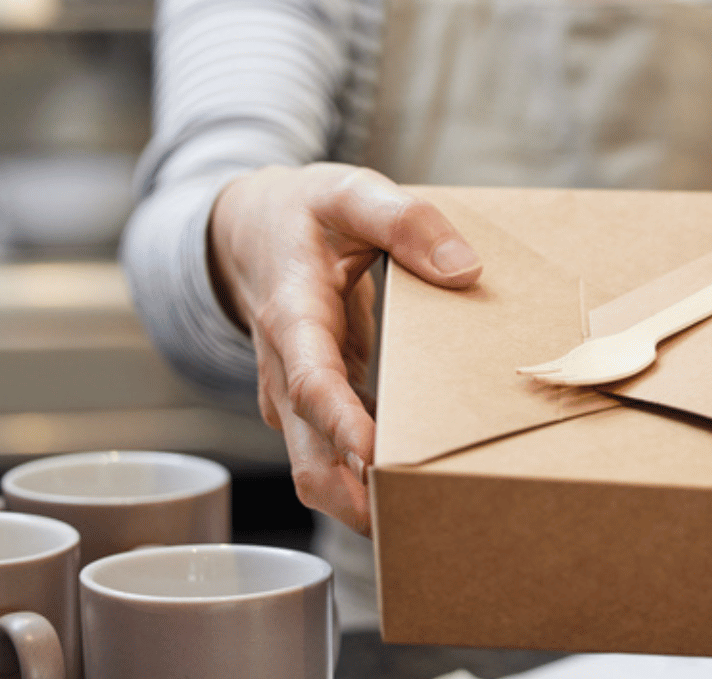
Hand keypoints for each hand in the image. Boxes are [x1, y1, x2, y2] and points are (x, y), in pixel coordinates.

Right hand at [208, 164, 482, 532]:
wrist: (247, 227)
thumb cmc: (302, 211)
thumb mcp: (349, 191)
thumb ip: (405, 219)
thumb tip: (464, 269)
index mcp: (291, 315)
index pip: (312, 381)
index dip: (342, 424)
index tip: (377, 457)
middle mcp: (284, 368)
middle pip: (308, 453)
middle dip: (353, 495)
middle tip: (412, 520)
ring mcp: (294, 395)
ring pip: (317, 468)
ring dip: (362, 499)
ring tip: (425, 519)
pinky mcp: (314, 406)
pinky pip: (335, 454)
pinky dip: (367, 478)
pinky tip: (418, 487)